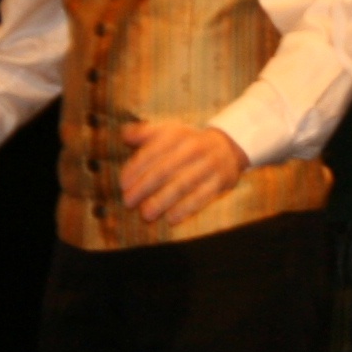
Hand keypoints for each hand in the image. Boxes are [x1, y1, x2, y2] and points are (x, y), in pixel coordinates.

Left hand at [119, 120, 248, 226]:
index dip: (136, 168)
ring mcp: (209, 166)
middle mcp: (194, 148)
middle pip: (165, 170)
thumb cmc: (188, 143)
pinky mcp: (220, 182)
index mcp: (178, 135)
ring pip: (182, 185)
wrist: (228, 148)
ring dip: (162, 201)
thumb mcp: (169, 132)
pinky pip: (201, 197)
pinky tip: (171, 219)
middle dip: (144, 187)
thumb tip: (125, 134)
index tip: (123, 184)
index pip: (153, 151)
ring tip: (146, 214)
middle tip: (128, 202)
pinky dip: (185, 209)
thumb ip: (145, 133)